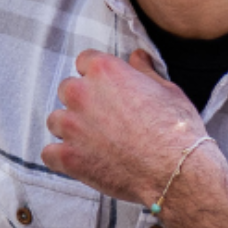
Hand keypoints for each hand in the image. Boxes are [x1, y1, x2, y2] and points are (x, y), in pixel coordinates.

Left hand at [43, 49, 227, 227]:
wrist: (177, 171)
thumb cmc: (177, 129)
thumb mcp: (168, 90)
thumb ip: (145, 71)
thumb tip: (137, 56)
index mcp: (104, 70)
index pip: (85, 61)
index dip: (96, 75)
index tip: (107, 89)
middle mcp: (81, 93)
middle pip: (67, 89)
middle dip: (82, 102)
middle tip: (104, 120)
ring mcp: (71, 126)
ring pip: (56, 121)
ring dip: (70, 129)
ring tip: (94, 143)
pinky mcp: (68, 157)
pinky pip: (49, 153)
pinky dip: (62, 158)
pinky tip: (81, 162)